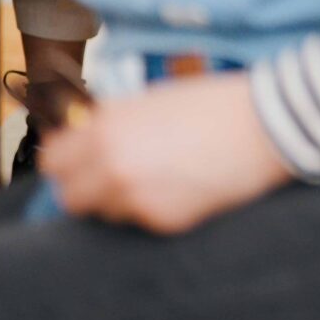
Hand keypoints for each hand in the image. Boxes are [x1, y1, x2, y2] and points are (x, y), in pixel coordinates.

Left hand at [38, 70, 290, 234]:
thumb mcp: (150, 100)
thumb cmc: (212, 103)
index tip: (78, 157)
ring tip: (156, 175)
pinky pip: (140, 220)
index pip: (53, 161)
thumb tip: (81, 136)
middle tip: (112, 173)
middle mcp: (112, 166)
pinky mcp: (161, 220)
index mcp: (105, 129)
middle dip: (87, 186)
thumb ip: (109, 121)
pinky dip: (153, 207)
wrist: (265, 124)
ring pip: (105, 212)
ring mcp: (135, 197)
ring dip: (119, 198)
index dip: (66, 160)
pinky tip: (180, 185)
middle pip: (71, 196)